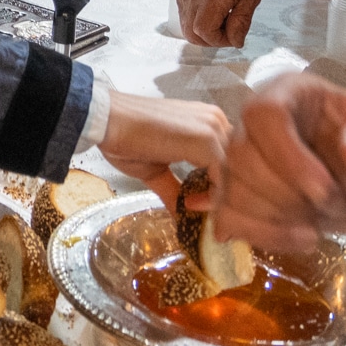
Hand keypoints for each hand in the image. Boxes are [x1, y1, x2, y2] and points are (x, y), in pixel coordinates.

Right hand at [99, 91, 230, 208]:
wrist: (105, 120)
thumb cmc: (125, 139)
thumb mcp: (156, 170)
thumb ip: (176, 190)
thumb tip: (184, 216)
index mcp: (208, 123)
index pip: (232, 161)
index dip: (224, 190)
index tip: (210, 214)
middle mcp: (217, 121)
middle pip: (241, 168)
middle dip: (229, 198)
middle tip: (216, 224)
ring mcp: (213, 129)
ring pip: (237, 173)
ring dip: (224, 201)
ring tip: (207, 219)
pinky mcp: (206, 141)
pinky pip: (224, 176)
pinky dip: (214, 198)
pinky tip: (193, 205)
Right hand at [177, 0, 266, 47]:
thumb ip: (241, 23)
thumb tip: (234, 42)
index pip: (204, 32)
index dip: (219, 40)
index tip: (233, 36)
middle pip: (192, 34)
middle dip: (212, 40)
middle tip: (229, 31)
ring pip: (187, 29)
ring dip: (204, 33)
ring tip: (222, 22)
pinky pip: (185, 19)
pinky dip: (198, 24)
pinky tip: (214, 16)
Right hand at [213, 73, 345, 252]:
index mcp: (293, 94)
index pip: (264, 115)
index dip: (288, 157)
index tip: (326, 191)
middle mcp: (259, 122)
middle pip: (241, 156)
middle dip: (287, 195)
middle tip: (333, 206)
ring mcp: (247, 159)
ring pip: (231, 189)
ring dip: (275, 217)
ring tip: (317, 226)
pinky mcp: (244, 194)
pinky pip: (228, 216)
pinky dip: (262, 235)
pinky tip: (300, 238)